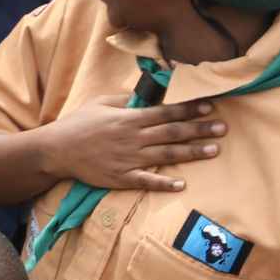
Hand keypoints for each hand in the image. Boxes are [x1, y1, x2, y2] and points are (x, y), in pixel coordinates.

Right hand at [41, 97, 225, 191]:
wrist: (56, 150)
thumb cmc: (77, 123)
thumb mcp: (98, 103)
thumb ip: (123, 100)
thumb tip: (145, 95)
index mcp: (128, 118)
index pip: (165, 112)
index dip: (189, 109)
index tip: (209, 106)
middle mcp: (133, 138)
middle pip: (172, 133)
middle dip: (200, 129)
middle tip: (223, 128)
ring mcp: (128, 159)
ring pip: (166, 154)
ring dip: (192, 152)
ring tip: (214, 150)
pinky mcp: (121, 177)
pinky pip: (146, 180)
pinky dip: (164, 182)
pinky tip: (181, 184)